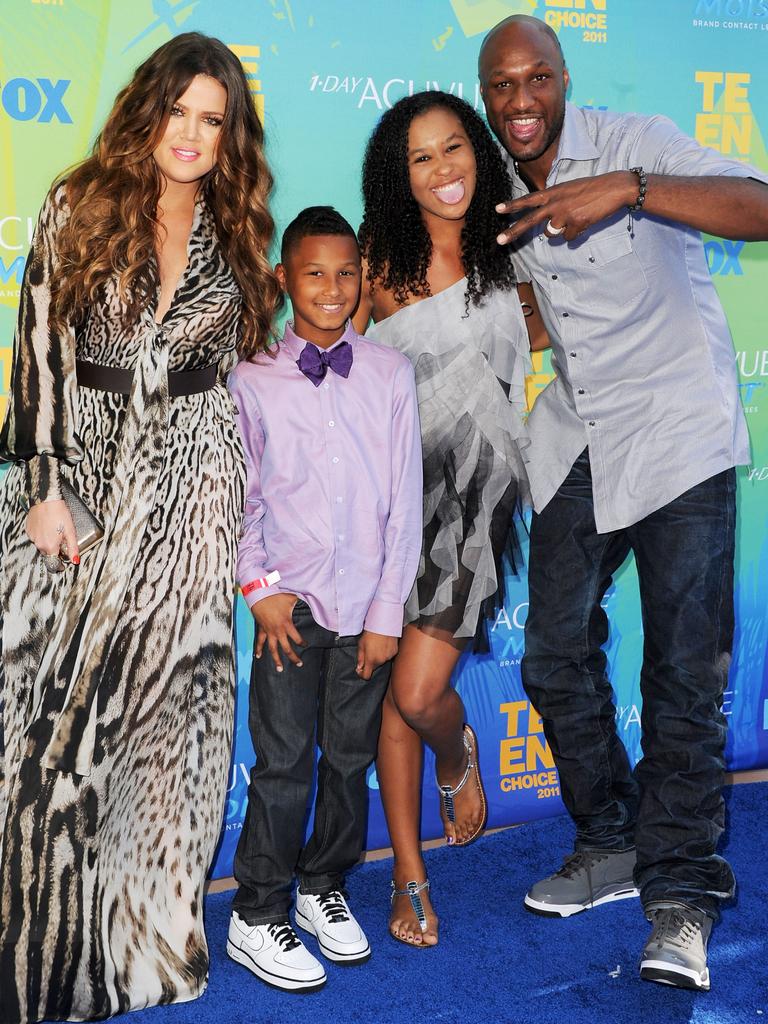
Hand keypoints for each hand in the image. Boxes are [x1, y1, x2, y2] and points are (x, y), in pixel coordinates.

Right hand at [25, 499, 79, 564]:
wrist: (46, 500)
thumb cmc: (60, 514)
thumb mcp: (70, 532)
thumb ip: (72, 548)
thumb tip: (75, 561)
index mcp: (50, 546)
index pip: (53, 563)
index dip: (59, 565)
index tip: (63, 564)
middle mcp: (39, 544)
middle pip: (48, 554)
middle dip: (55, 551)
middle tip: (62, 541)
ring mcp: (32, 537)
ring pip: (41, 545)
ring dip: (48, 543)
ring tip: (55, 531)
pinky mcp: (28, 530)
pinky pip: (36, 537)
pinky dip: (42, 535)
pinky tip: (47, 527)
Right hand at [252, 593, 304, 672]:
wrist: (259, 595)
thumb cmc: (276, 596)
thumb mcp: (291, 598)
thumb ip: (301, 600)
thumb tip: (311, 596)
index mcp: (286, 624)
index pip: (297, 638)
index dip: (302, 643)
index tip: (306, 645)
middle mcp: (278, 631)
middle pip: (286, 648)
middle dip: (293, 657)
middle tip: (299, 664)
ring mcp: (269, 631)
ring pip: (273, 649)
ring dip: (276, 659)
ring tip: (280, 669)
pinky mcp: (261, 629)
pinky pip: (260, 641)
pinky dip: (258, 649)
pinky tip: (258, 656)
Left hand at [356, 630, 397, 680]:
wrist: (383, 624)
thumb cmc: (371, 633)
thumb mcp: (361, 645)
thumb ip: (360, 658)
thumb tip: (359, 667)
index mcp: (371, 660)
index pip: (366, 676)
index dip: (362, 674)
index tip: (360, 669)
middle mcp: (381, 660)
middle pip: (374, 667)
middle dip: (370, 662)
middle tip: (368, 651)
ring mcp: (389, 657)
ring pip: (381, 661)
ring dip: (378, 657)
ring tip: (376, 646)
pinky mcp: (394, 652)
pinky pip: (388, 656)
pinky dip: (385, 653)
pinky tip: (383, 644)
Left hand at [496, 171, 636, 244]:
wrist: (614, 188)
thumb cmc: (591, 189)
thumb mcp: (568, 191)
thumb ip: (555, 206)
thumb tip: (550, 230)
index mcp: (553, 192)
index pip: (528, 199)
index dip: (512, 205)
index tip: (498, 209)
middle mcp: (555, 203)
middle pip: (530, 221)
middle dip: (513, 232)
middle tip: (499, 240)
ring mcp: (564, 214)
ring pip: (552, 234)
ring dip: (562, 231)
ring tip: (577, 217)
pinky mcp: (576, 223)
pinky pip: (570, 237)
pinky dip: (577, 233)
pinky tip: (586, 220)